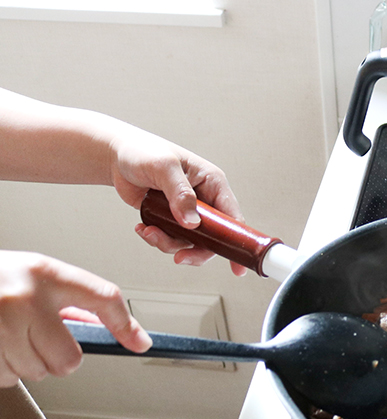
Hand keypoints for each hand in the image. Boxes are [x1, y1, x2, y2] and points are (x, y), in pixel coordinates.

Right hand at [0, 251, 151, 386]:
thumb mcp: (32, 275)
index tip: (140, 342)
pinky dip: (3, 369)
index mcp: (45, 274)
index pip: (102, 298)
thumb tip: (109, 330)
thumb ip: (67, 300)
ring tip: (7, 336)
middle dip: (56, 357)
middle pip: (68, 360)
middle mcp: (24, 298)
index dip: (125, 325)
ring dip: (24, 364)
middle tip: (37, 339)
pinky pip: (6, 379)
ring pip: (34, 373)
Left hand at [109, 130, 246, 275]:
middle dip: (195, 250)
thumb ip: (180, 194)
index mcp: (213, 184)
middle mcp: (204, 200)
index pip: (232, 217)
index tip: (238, 266)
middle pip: (213, 237)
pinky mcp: (171, 219)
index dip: (237, 242)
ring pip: (189, 242)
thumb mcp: (164, 167)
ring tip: (149, 232)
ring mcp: (187, 211)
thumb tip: (192, 222)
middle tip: (179, 257)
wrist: (116, 157)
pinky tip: (144, 228)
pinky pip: (171, 239)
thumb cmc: (143, 151)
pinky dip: (157, 239)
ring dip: (168, 243)